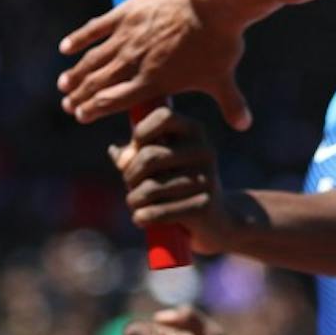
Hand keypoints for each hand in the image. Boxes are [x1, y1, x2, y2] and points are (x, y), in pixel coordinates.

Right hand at [57, 0, 252, 128]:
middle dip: (80, 96)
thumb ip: (232, 103)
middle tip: (68, 104)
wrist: (215, 5)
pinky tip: (66, 48)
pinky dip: (79, 38)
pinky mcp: (126, 13)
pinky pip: (95, 28)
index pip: (113, 101)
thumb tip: (245, 124)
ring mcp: (127, 37)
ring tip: (64, 84)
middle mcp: (134, 63)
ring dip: (76, 73)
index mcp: (153, 82)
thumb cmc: (219, 44)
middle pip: (98, 83)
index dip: (94, 110)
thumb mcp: (223, 79)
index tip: (80, 115)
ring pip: (92, 60)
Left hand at [109, 106, 237, 254]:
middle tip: (130, 185)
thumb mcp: (156, 162)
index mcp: (194, 130)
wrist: (215, 218)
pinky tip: (140, 219)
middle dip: (130, 175)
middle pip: (149, 156)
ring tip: (135, 204)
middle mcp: (204, 150)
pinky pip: (159, 212)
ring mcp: (207, 178)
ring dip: (133, 199)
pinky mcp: (204, 206)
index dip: (140, 133)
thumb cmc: (176, 183)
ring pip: (149, 188)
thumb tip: (120, 157)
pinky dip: (143, 217)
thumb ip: (133, 153)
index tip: (135, 151)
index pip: (162, 116)